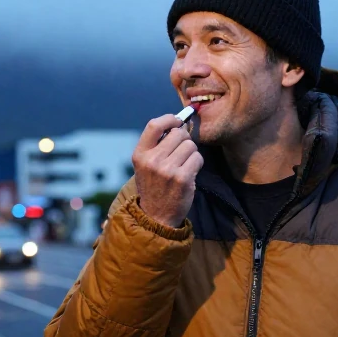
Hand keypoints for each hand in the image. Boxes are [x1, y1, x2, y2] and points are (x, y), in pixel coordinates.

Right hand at [132, 113, 203, 227]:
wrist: (156, 217)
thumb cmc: (154, 187)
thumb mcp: (145, 165)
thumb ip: (156, 145)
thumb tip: (178, 123)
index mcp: (140, 155)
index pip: (154, 125)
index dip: (169, 119)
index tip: (177, 122)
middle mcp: (152, 161)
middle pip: (178, 134)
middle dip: (184, 140)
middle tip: (181, 152)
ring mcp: (167, 170)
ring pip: (190, 145)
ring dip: (192, 153)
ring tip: (184, 165)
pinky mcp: (182, 178)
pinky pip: (197, 158)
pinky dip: (197, 163)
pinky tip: (190, 172)